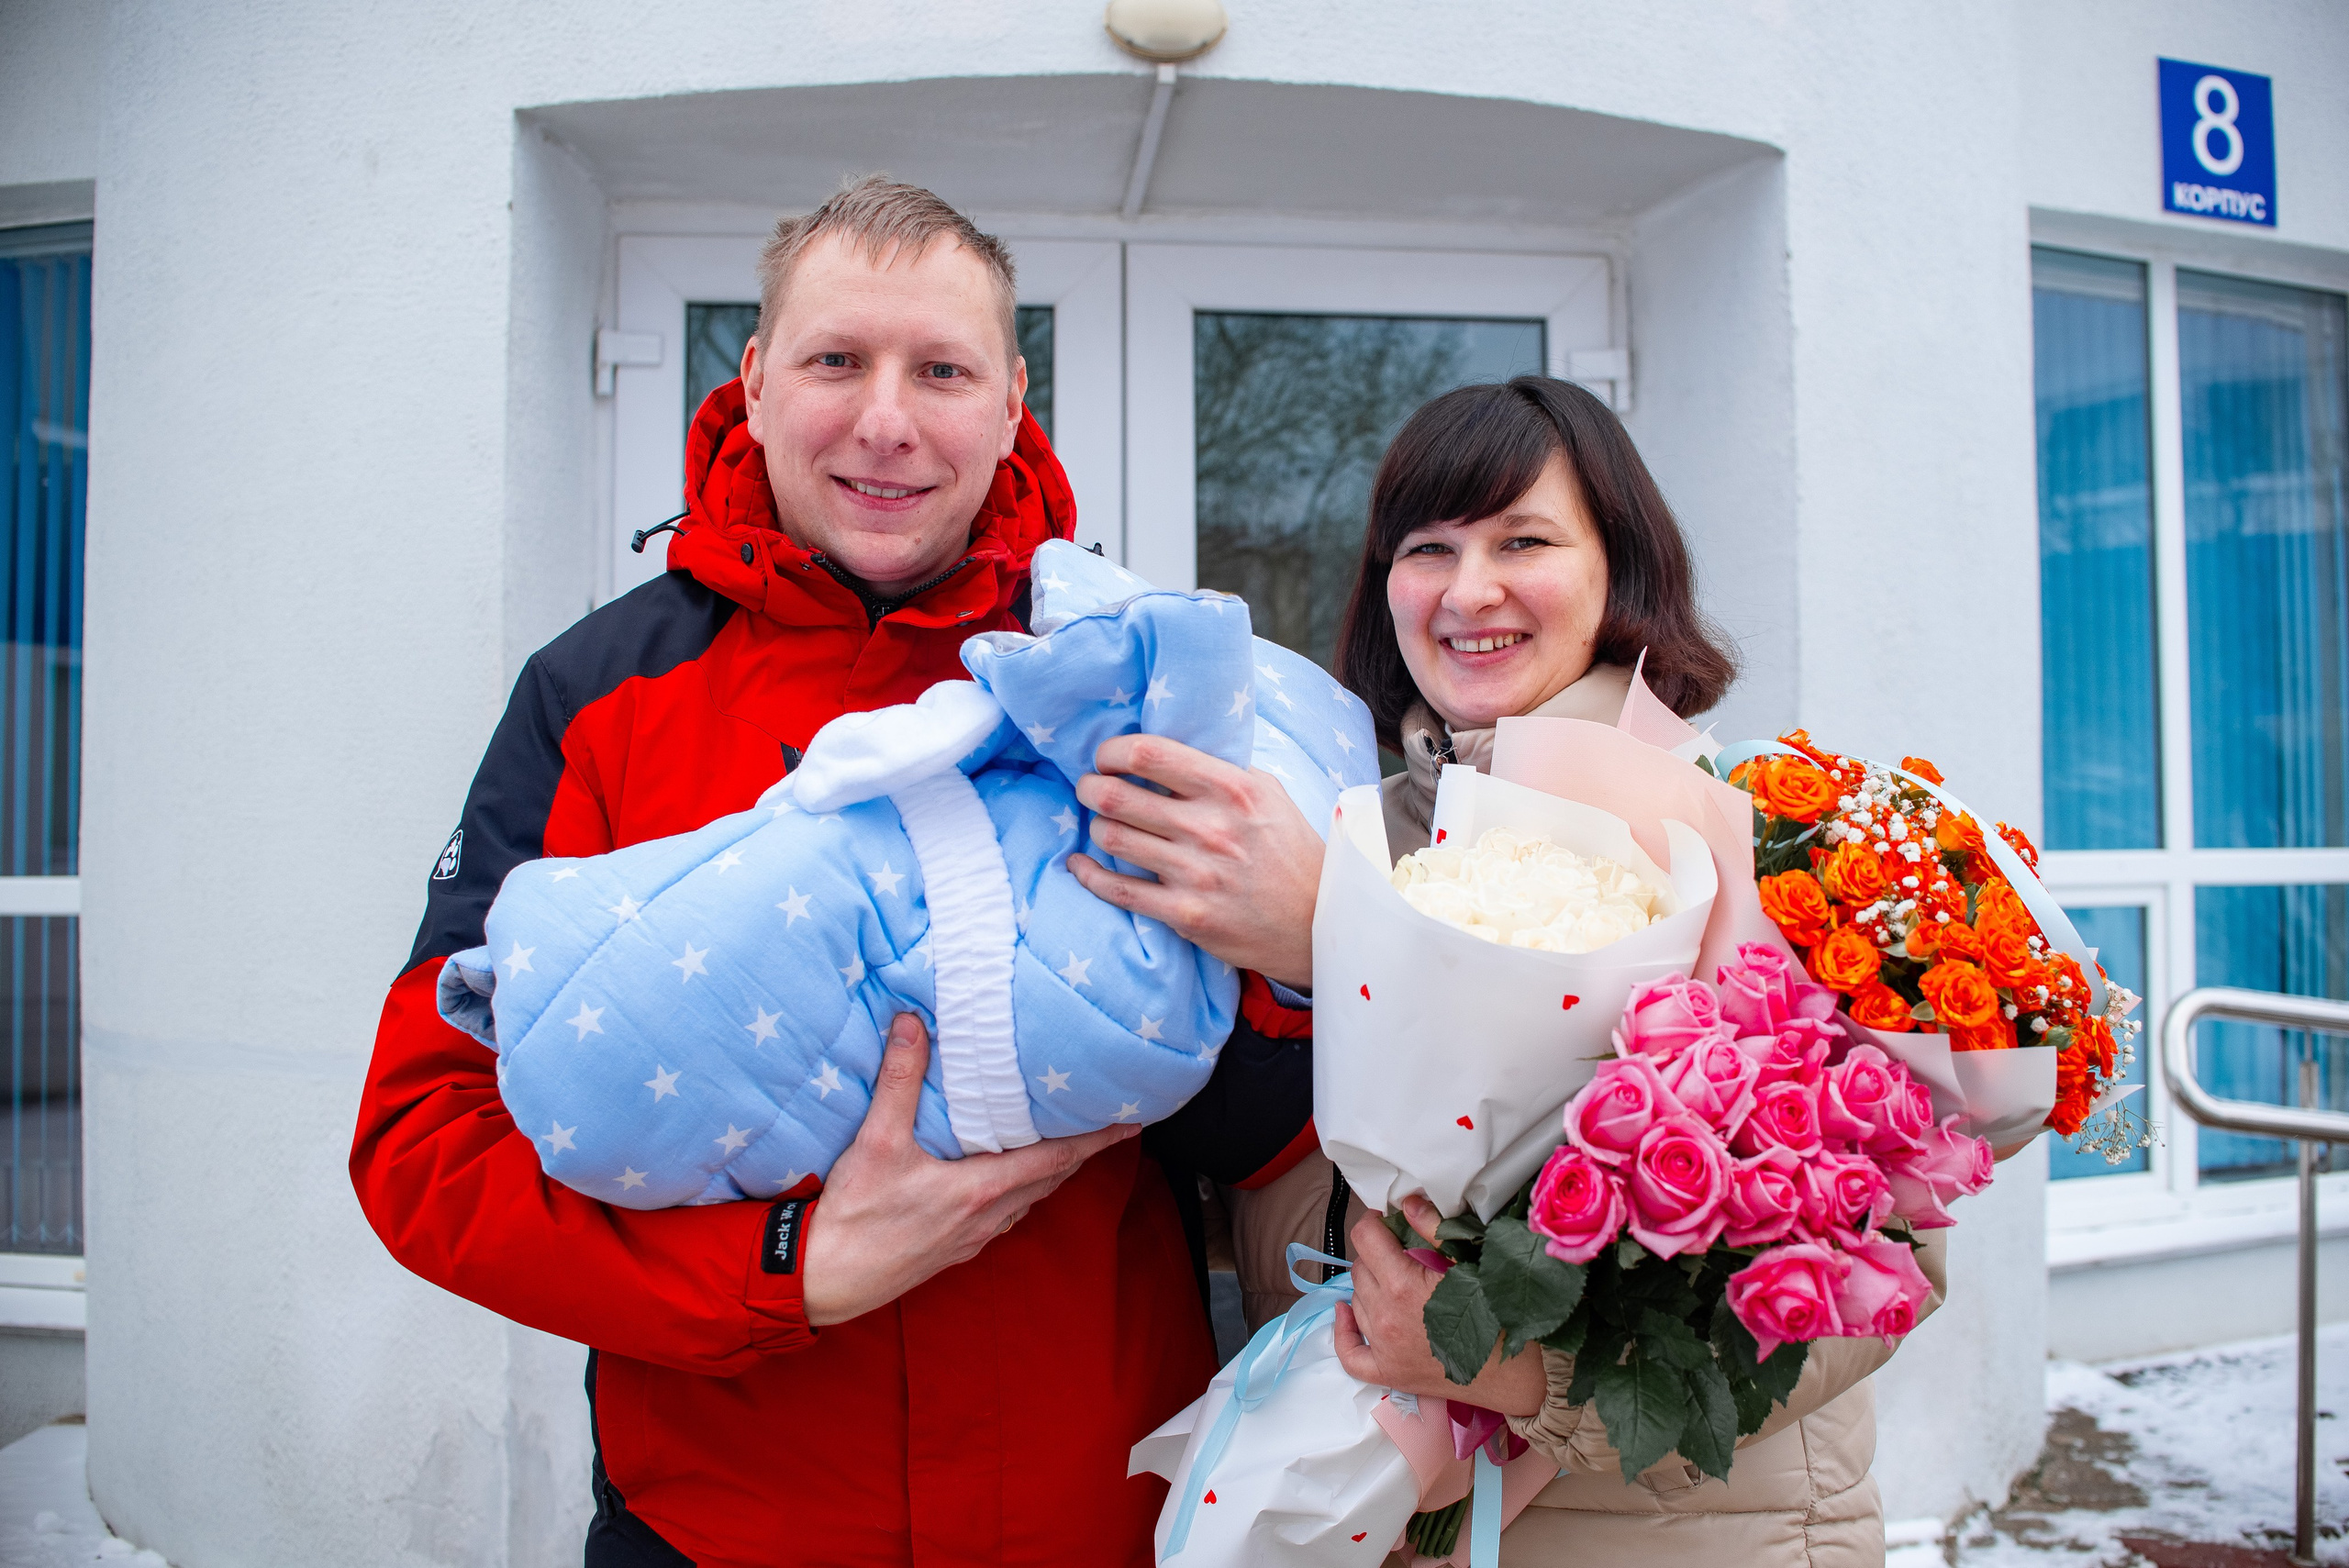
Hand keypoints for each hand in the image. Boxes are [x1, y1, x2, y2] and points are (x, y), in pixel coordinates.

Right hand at [799, 1013, 1136, 1325]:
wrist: (826, 1280)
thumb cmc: (854, 1217)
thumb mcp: (877, 1141)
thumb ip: (899, 1080)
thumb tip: (913, 1024)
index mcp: (982, 1189)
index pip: (1056, 1159)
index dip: (1096, 1140)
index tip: (1130, 1124)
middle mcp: (989, 1216)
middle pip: (1050, 1180)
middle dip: (1080, 1152)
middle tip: (1102, 1125)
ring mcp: (973, 1238)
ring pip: (1029, 1201)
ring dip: (1050, 1174)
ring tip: (1061, 1145)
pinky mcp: (955, 1250)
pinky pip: (1005, 1217)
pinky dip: (1020, 1193)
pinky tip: (1005, 1182)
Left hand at [1068, 733, 1324, 988]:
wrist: (1318, 922)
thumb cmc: (1290, 850)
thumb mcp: (1268, 793)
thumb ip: (1220, 770)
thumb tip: (1164, 752)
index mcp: (1231, 788)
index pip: (1149, 753)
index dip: (1112, 751)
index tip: (1107, 758)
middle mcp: (1211, 828)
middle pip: (1116, 795)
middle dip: (1090, 788)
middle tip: (1090, 789)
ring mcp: (1196, 874)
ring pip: (1112, 837)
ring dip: (1096, 827)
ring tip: (1103, 825)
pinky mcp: (1185, 914)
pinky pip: (1117, 889)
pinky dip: (1088, 873)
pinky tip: (1081, 863)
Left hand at [1331, 1195, 1547, 1417]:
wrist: (1513, 1374)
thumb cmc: (1498, 1315)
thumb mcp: (1472, 1264)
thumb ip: (1435, 1230)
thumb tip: (1407, 1204)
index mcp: (1403, 1285)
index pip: (1366, 1239)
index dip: (1373, 1222)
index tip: (1386, 1220)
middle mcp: (1385, 1317)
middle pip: (1360, 1268)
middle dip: (1376, 1253)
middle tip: (1401, 1252)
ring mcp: (1383, 1348)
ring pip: (1357, 1300)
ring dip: (1369, 1285)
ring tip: (1395, 1281)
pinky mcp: (1387, 1374)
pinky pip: (1349, 1352)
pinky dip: (1344, 1331)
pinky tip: (1346, 1312)